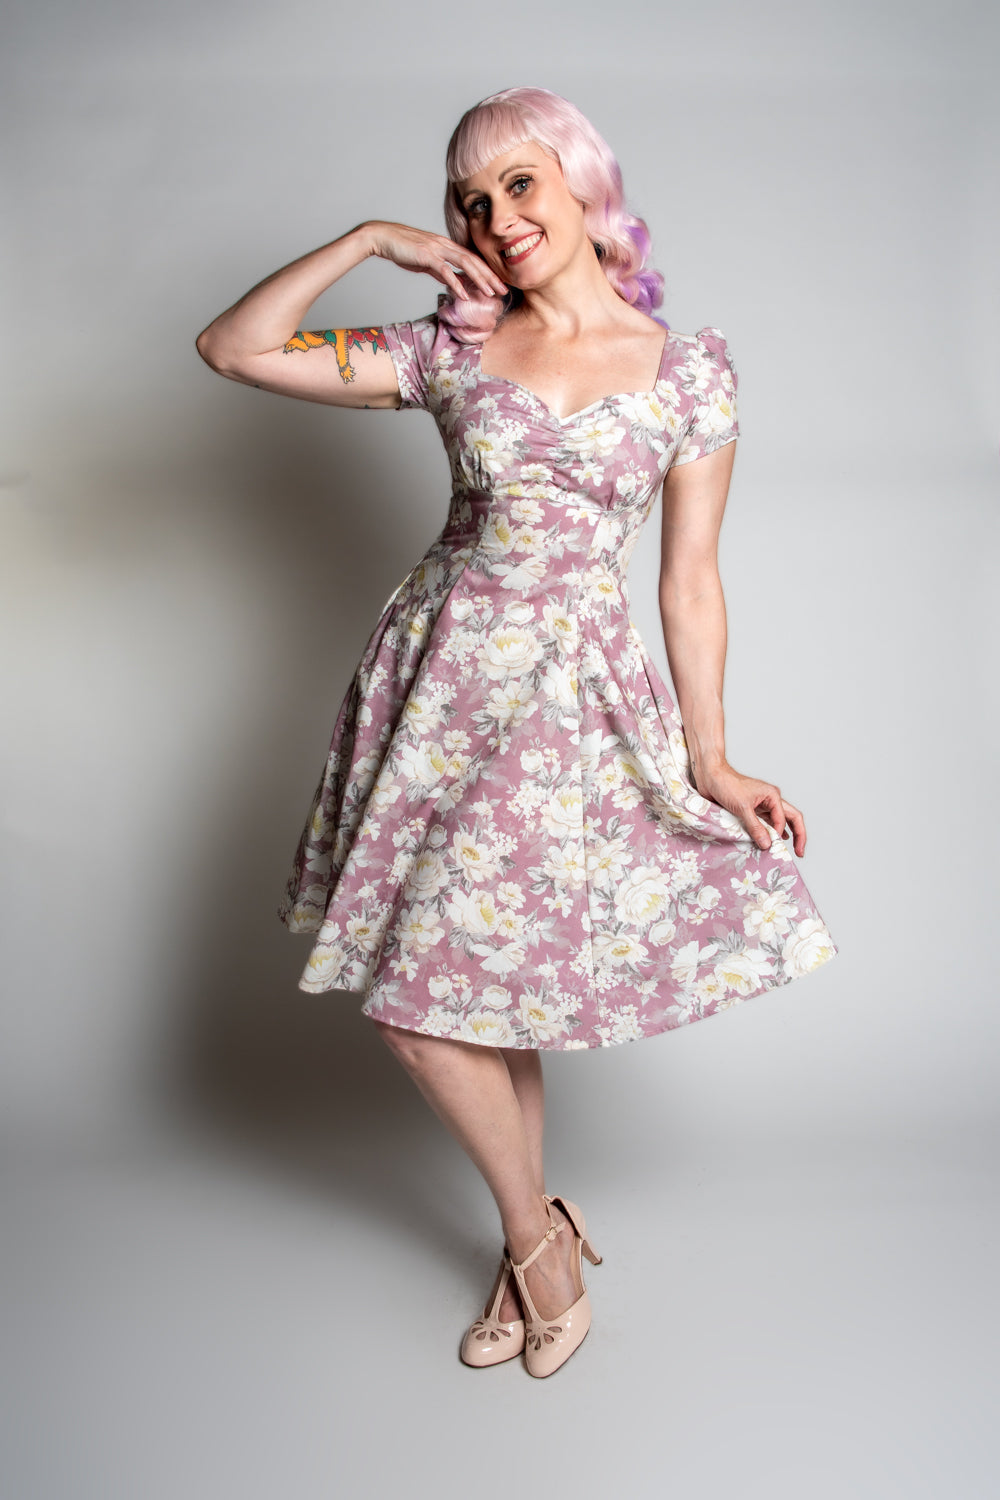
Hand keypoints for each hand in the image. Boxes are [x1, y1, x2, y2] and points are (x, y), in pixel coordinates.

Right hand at [363, 220, 507, 301]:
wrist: (383, 237)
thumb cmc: (402, 249)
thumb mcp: (425, 261)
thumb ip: (439, 271)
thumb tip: (451, 281)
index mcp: (446, 246)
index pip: (472, 259)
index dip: (487, 271)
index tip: (498, 284)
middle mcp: (445, 245)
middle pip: (474, 260)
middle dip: (490, 276)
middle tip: (504, 290)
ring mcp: (436, 249)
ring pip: (464, 264)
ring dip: (479, 279)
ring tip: (490, 293)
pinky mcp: (426, 256)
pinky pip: (445, 271)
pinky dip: (456, 283)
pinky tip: (464, 295)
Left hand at [693, 762, 806, 855]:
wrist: (710, 777)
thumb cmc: (727, 785)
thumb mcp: (742, 808)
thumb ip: (755, 827)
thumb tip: (767, 844)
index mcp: (773, 796)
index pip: (785, 819)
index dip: (779, 833)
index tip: (770, 845)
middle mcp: (770, 800)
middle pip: (791, 818)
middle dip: (798, 835)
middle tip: (800, 853)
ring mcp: (761, 806)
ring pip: (778, 822)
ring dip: (783, 835)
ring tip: (785, 851)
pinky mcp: (751, 810)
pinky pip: (764, 823)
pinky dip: (768, 833)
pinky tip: (769, 842)